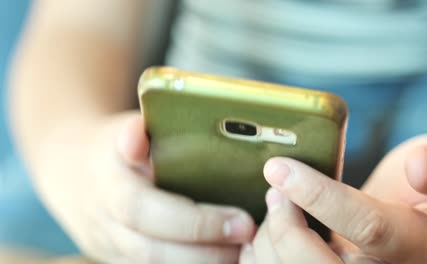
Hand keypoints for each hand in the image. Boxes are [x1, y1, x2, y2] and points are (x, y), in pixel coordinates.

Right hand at [34, 112, 254, 262]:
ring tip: (243, 253)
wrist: (75, 175)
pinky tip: (222, 257)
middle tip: (250, 239)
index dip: (192, 222)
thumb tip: (136, 136)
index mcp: (108, 186)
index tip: (240, 221)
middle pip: (153, 251)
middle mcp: (106, 224)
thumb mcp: (119, 130)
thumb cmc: (112, 147)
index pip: (144, 211)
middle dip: (205, 251)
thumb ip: (134, 132)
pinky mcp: (120, 258)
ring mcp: (110, 246)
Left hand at [240, 113, 426, 262]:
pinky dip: (265, 257)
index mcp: (421, 246)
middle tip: (274, 191)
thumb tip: (420, 167)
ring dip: (270, 245)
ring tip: (271, 205)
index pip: (368, 228)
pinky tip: (261, 234)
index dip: (320, 197)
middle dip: (285, 230)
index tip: (280, 168)